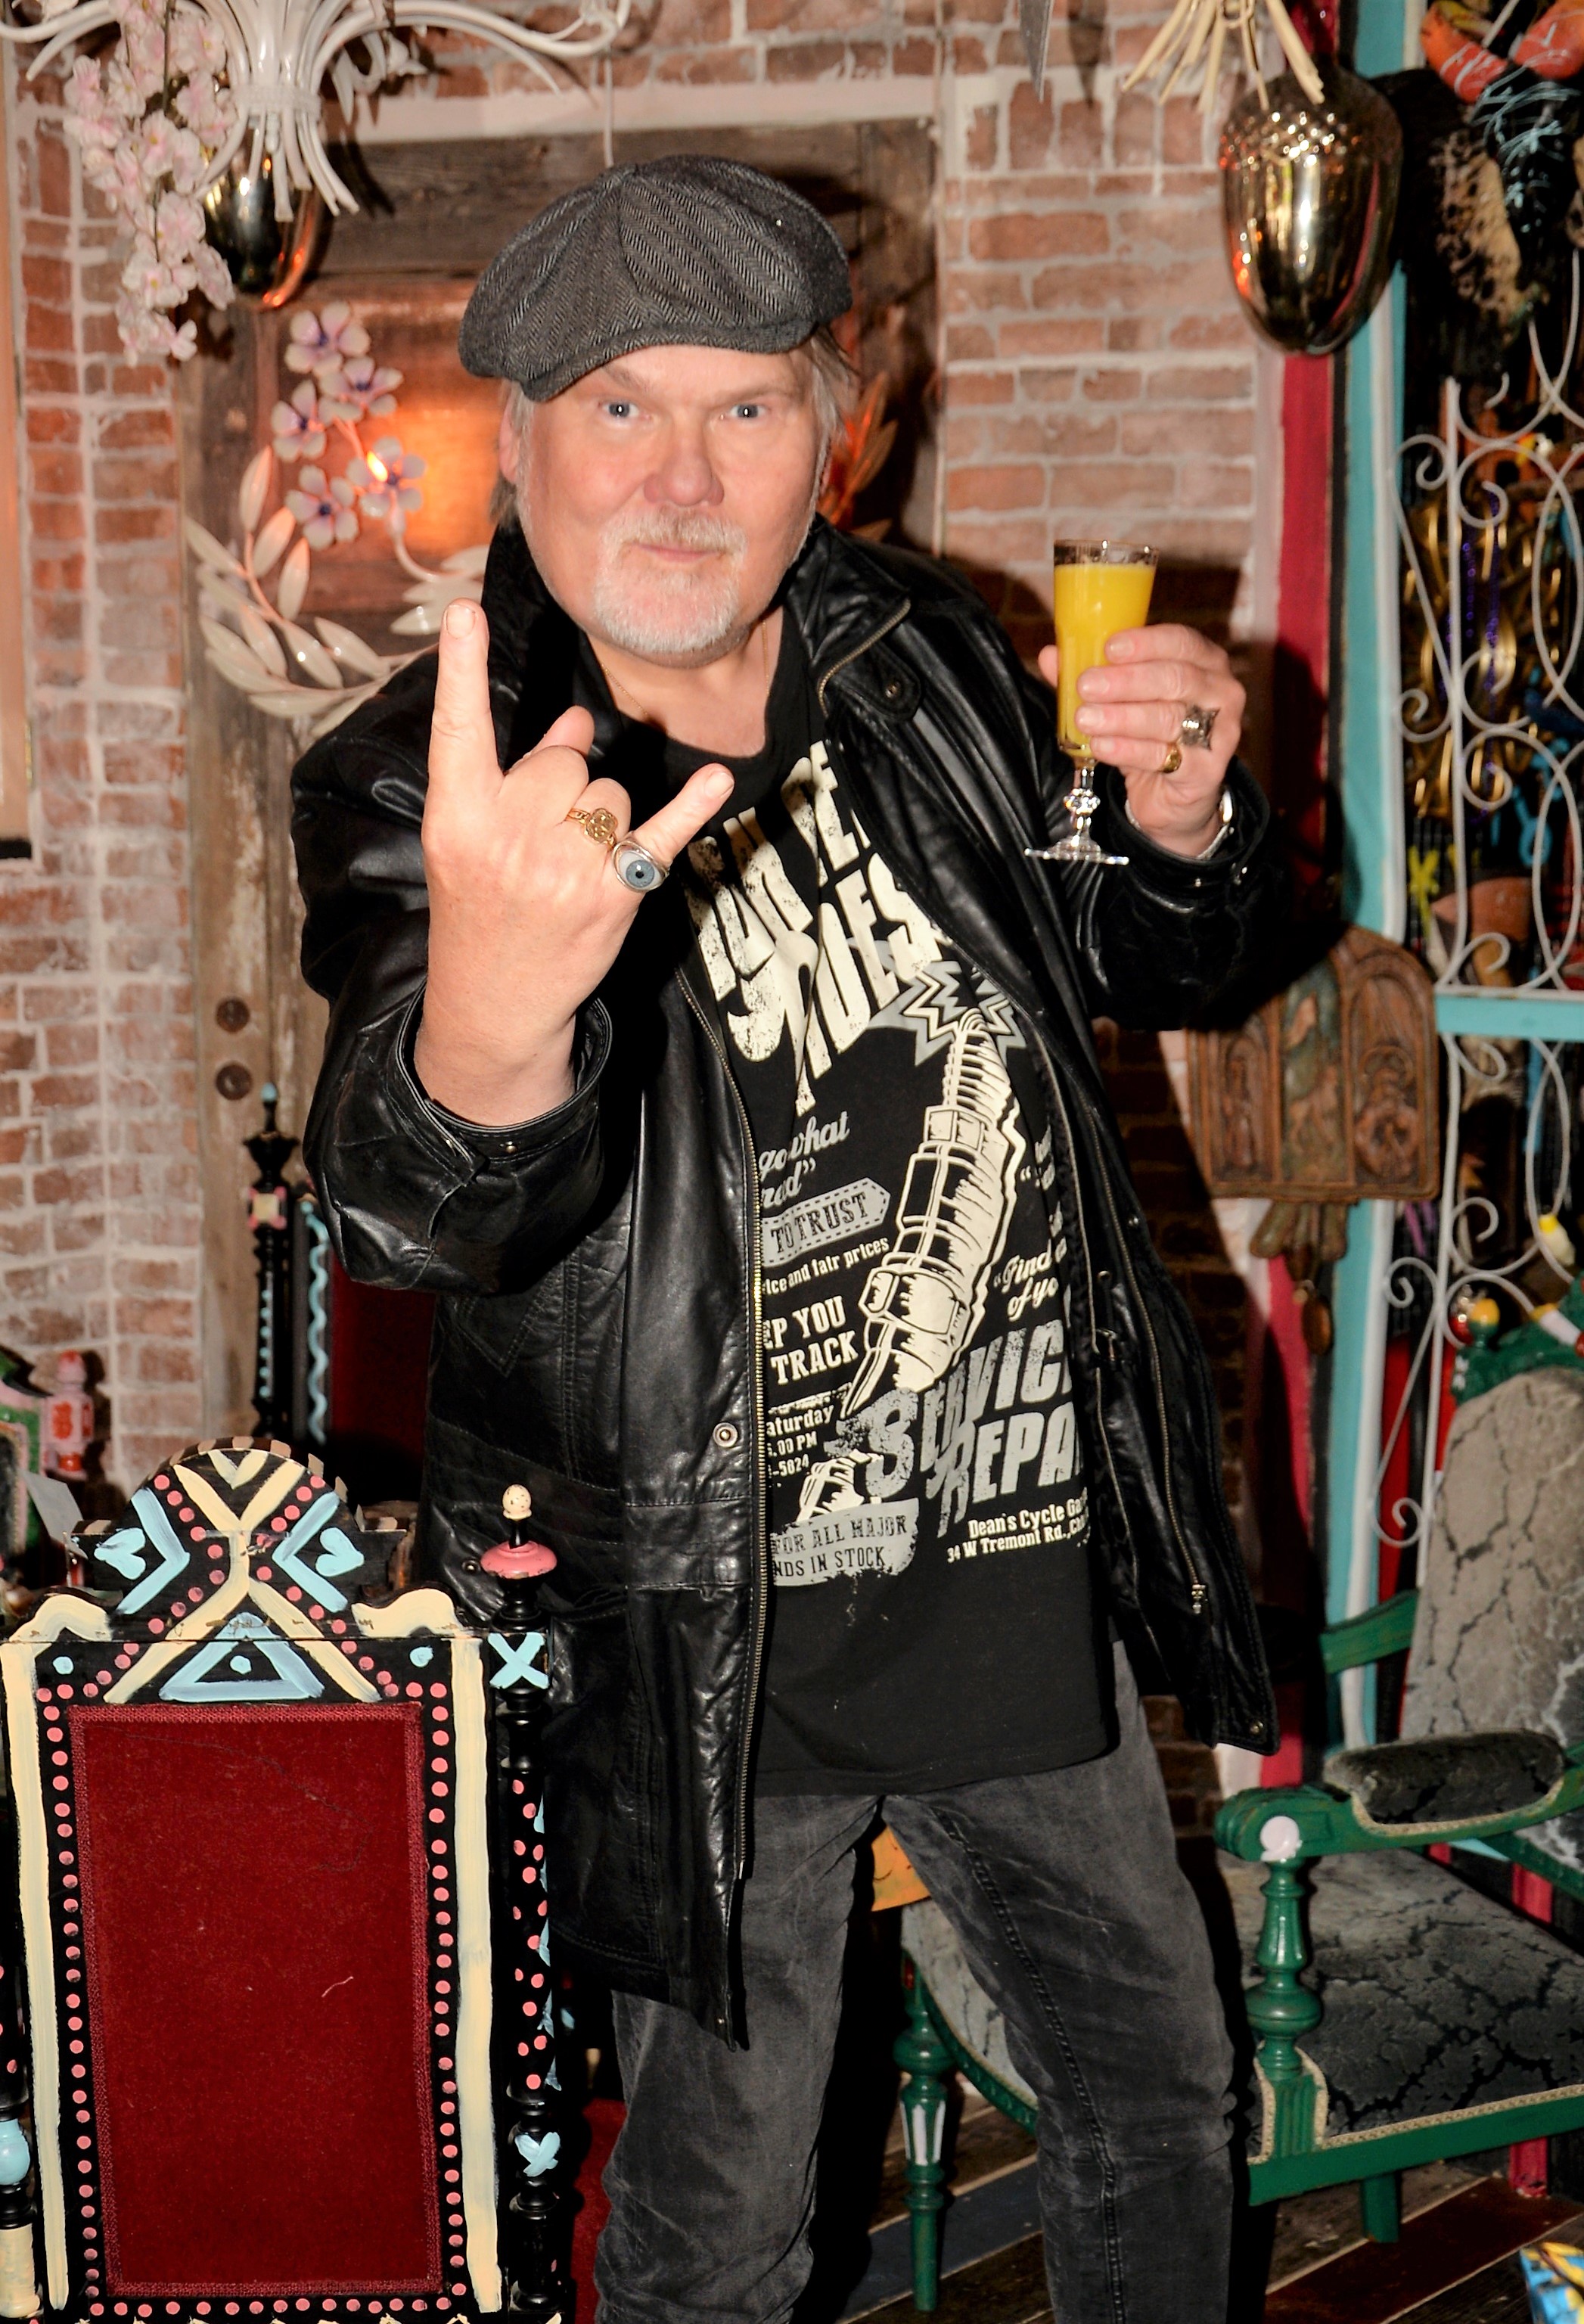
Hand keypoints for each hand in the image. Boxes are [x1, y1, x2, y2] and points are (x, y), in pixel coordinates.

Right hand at [415, 598, 732, 1124]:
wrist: (494, 998)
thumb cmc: (481, 906)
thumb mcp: (474, 841)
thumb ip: (518, 774)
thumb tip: (576, 720)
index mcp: (457, 817)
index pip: (457, 730)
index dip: (460, 667)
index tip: (462, 611)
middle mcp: (507, 837)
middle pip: (565, 759)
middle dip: (565, 783)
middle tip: (541, 838)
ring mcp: (563, 868)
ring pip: (612, 790)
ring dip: (603, 816)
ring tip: (569, 864)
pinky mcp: (613, 894)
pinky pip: (662, 831)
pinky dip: (695, 805)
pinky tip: (718, 780)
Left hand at [1036, 624, 1242, 857]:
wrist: (1174, 799)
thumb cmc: (1151, 737)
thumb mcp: (1122, 704)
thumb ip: (1091, 678)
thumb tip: (1049, 656)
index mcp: (1204, 661)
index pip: (1181, 641)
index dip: (1145, 642)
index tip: (1109, 648)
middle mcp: (1220, 692)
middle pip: (1174, 678)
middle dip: (1125, 681)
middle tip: (1086, 685)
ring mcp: (1220, 732)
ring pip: (1168, 718)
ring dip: (1121, 717)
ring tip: (1085, 718)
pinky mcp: (1208, 770)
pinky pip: (1165, 756)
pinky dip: (1128, 750)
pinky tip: (1101, 747)